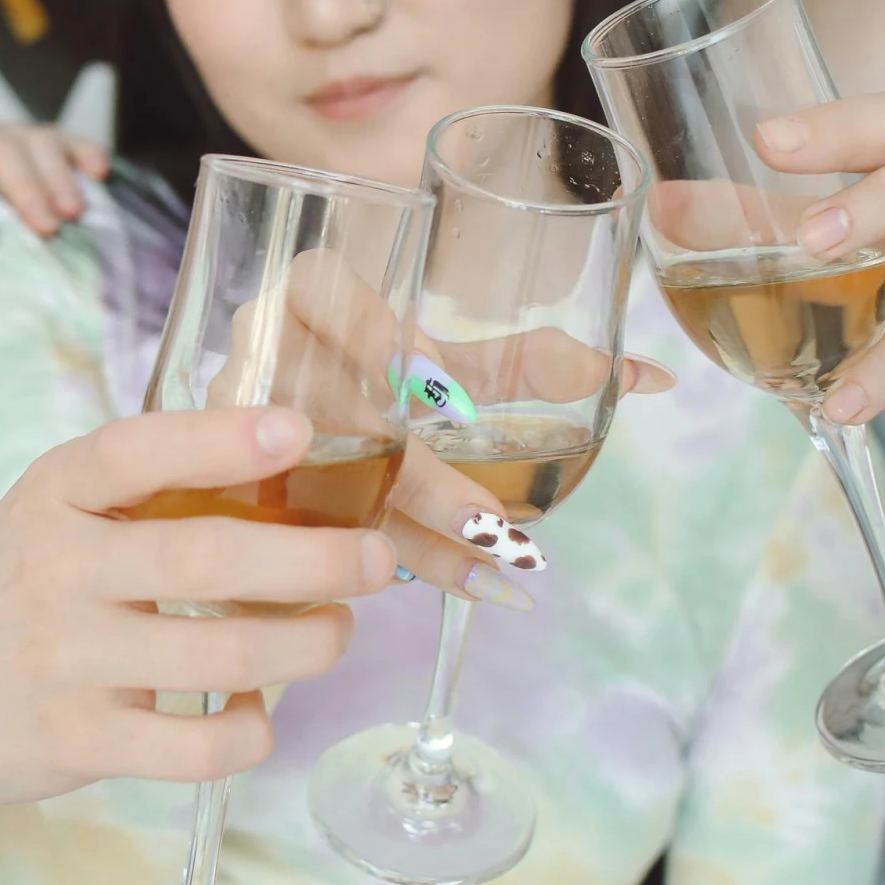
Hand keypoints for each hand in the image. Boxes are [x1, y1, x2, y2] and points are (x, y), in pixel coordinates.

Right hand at [0, 408, 389, 814]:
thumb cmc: (7, 594)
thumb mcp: (48, 516)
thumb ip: (139, 491)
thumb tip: (288, 460)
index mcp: (53, 496)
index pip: (137, 450)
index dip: (222, 438)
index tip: (299, 428)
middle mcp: (57, 569)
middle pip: (209, 558)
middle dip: (318, 558)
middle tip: (374, 558)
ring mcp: (66, 660)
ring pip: (224, 654)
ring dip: (309, 643)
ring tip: (334, 631)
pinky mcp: (80, 742)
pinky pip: (199, 745)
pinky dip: (253, 730)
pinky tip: (260, 708)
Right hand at [204, 249, 673, 599]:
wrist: (262, 419)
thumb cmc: (368, 371)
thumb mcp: (439, 358)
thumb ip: (522, 363)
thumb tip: (651, 378)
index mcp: (302, 296)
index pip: (319, 287)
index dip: (370, 330)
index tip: (431, 381)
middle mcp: (261, 359)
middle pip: (329, 413)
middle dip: (414, 477)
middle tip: (490, 522)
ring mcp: (235, 434)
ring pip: (318, 493)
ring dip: (409, 541)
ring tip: (492, 576)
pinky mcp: (234, 498)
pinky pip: (300, 540)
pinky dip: (372, 573)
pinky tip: (435, 597)